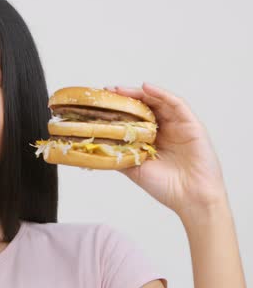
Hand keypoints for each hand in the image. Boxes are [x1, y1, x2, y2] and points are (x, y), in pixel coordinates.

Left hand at [105, 83, 226, 216]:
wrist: (191, 199)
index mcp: (152, 139)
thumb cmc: (165, 187)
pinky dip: (161, 94)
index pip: (134, 117)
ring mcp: (179, 126)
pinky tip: (146, 88)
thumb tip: (96, 147)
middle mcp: (166, 129)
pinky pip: (177, 104)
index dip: (119, 109)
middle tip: (107, 91)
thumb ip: (119, 155)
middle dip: (126, 97)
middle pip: (145, 106)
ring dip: (139, 93)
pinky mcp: (192, 125)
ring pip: (158, 101)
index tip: (101, 103)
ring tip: (120, 89)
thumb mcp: (134, 169)